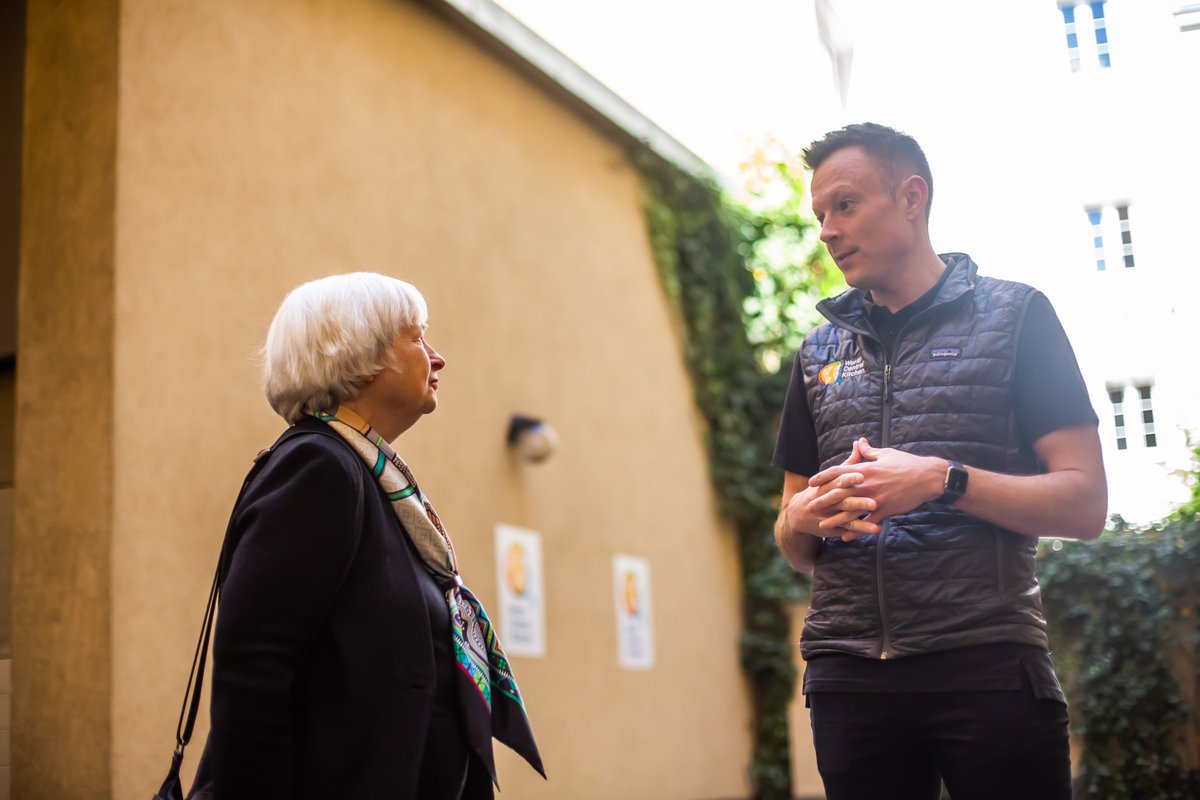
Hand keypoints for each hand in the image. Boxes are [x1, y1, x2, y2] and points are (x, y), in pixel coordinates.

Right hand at [786, 441, 878, 541]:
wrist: (797, 514)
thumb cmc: (821, 490)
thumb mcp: (831, 476)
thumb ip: (849, 462)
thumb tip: (859, 442)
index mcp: (826, 485)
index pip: (837, 480)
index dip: (848, 478)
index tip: (862, 476)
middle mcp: (825, 501)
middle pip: (841, 501)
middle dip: (857, 502)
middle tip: (874, 503)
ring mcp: (828, 516)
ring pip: (846, 518)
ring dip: (861, 522)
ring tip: (877, 526)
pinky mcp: (832, 528)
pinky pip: (847, 530)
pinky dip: (860, 531)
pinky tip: (875, 529)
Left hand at [808, 438, 942, 529]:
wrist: (928, 478)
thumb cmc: (907, 463)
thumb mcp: (886, 454)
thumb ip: (869, 451)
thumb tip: (859, 442)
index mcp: (866, 468)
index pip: (838, 472)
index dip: (823, 476)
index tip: (810, 482)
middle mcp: (867, 484)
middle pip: (839, 493)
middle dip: (823, 500)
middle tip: (809, 507)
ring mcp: (875, 498)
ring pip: (850, 511)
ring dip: (835, 519)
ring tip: (822, 526)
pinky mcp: (885, 510)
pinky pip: (867, 523)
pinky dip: (856, 531)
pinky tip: (846, 537)